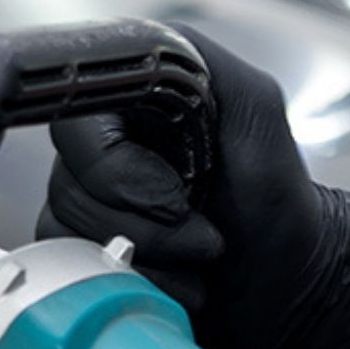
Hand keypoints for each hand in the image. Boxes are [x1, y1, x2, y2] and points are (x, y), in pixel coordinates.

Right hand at [37, 24, 349, 348]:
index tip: (174, 197)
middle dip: (144, 225)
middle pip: (70, 187)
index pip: (77, 124)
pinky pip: (71, 269)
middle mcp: (99, 148)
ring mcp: (84, 202)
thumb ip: (212, 72)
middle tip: (200, 229)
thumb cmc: (276, 208)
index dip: (116, 170)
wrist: (281, 281)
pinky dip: (129, 283)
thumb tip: (150, 65)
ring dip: (144, 258)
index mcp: (134, 105)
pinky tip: (170, 278)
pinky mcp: (80, 251)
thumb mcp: (260, 117)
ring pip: (67, 232)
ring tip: (193, 257)